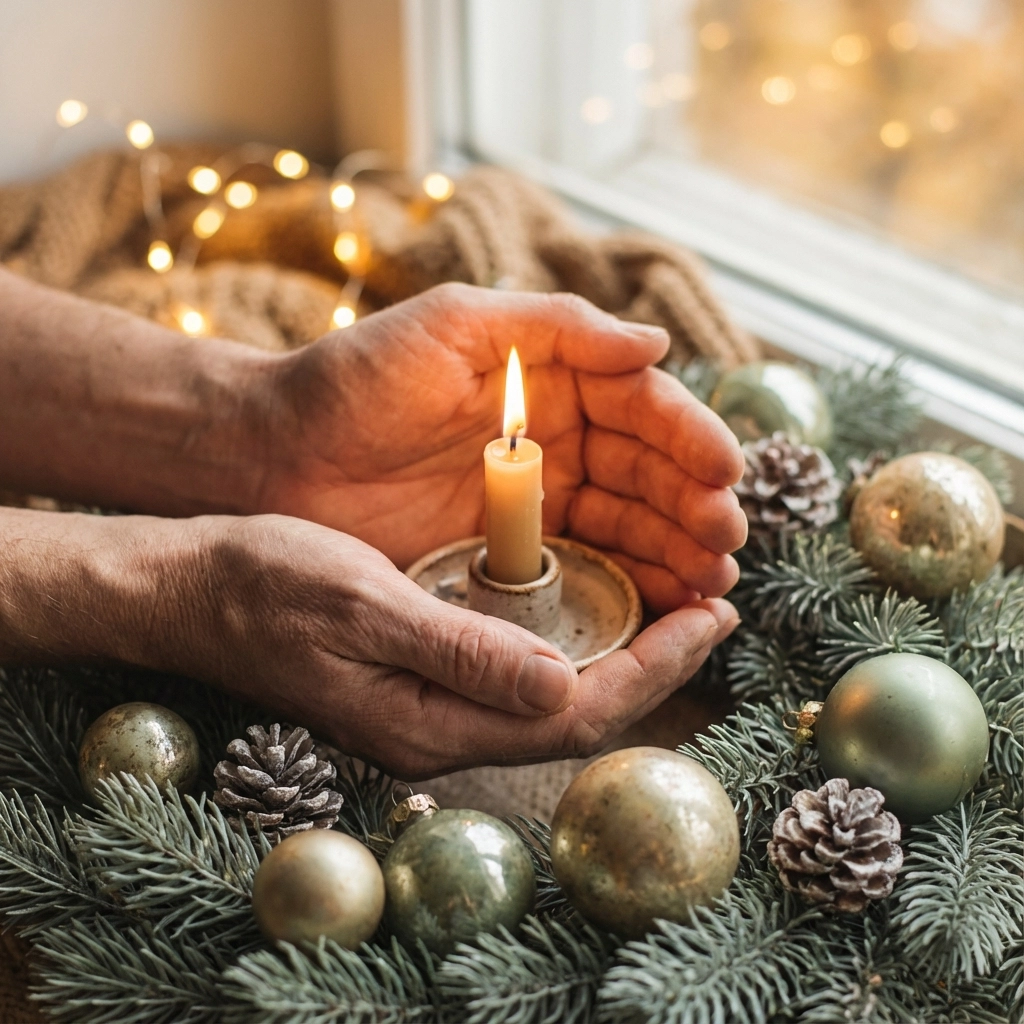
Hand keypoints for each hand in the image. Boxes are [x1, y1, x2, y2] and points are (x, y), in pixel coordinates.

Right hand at [153, 515, 738, 777]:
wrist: (194, 590)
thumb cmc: (266, 587)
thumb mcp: (364, 605)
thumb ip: (460, 651)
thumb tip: (563, 686)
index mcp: (431, 719)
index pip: (572, 714)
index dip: (651, 668)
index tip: (709, 616)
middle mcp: (440, 726)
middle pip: (575, 714)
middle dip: (653, 663)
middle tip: (713, 605)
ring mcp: (430, 706)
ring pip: (552, 696)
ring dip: (620, 652)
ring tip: (673, 603)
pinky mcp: (422, 678)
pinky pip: (519, 672)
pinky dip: (572, 640)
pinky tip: (591, 604)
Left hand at [259, 284, 746, 611]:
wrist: (271, 454)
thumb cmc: (351, 380)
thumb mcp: (451, 327)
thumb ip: (554, 326)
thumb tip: (656, 345)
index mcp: (548, 380)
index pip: (639, 407)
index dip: (687, 438)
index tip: (724, 472)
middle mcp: (553, 440)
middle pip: (645, 473)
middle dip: (693, 505)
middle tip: (726, 541)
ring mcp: (533, 500)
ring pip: (626, 525)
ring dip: (675, 551)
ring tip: (712, 579)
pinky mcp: (508, 553)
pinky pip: (583, 567)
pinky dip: (629, 582)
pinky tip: (665, 600)